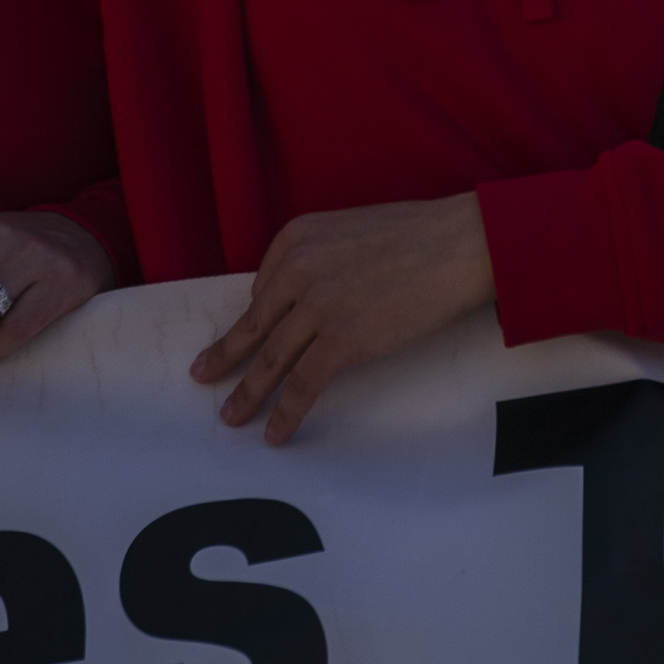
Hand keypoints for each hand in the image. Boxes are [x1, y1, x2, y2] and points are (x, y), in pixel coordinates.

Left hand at [189, 194, 492, 444]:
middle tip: (203, 375)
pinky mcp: (341, 339)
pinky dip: (286, 413)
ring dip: (247, 393)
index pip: (265, 286)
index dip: (263, 316)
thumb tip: (310, 296)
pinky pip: (304, 384)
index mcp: (297, 237)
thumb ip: (320, 259)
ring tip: (230, 416)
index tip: (255, 334)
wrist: (460, 243)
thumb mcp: (351, 231)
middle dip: (227, 355)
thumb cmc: (419, 236)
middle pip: (256, 323)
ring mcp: (317, 306)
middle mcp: (298, 269)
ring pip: (271, 359)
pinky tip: (275, 433)